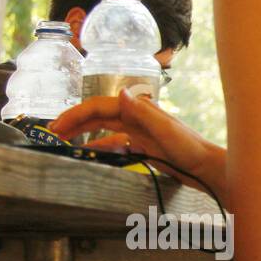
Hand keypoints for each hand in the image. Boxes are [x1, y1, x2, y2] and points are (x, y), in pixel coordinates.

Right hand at [49, 88, 220, 191]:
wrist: (208, 168)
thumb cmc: (191, 148)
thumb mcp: (166, 129)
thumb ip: (142, 112)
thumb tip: (121, 92)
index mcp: (138, 109)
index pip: (99, 107)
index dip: (76, 115)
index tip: (57, 126)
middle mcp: (136, 117)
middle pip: (98, 115)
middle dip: (74, 122)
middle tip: (52, 133)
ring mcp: (139, 132)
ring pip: (104, 129)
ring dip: (84, 133)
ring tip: (64, 142)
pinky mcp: (144, 147)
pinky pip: (116, 144)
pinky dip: (101, 147)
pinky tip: (88, 153)